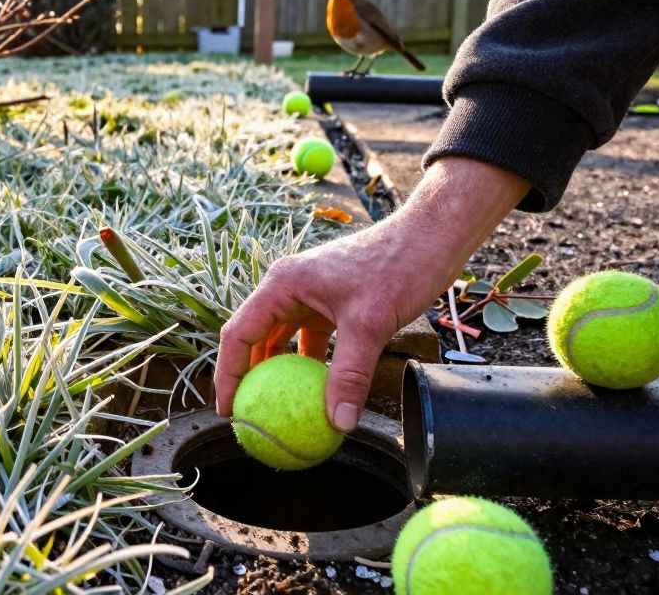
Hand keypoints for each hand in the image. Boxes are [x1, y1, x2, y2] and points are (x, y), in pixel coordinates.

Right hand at [214, 157, 529, 430]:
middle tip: (248, 417)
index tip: (228, 410)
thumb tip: (338, 423)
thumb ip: (350, 375)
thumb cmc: (398, 267)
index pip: (238, 333)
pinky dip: (309, 365)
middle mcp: (288, 288)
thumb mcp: (371, 324)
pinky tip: (317, 392)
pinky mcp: (330, 302)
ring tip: (276, 410)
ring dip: (278, 373)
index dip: (228, 374)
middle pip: (254, 338)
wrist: (431, 237)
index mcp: (283, 284)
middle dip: (247, 378)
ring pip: (281, 340)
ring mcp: (309, 294)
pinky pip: (308, 339)